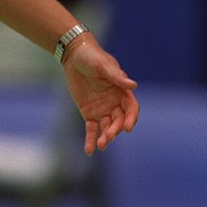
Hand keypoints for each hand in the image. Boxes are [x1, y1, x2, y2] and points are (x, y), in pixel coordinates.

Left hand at [61, 35, 138, 154]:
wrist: (73, 55)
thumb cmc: (92, 56)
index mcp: (122, 90)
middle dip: (115, 130)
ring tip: (100, 146)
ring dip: (105, 137)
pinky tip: (89, 151)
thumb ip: (117, 77)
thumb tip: (134, 86)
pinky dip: (91, 140)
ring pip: (107, 127)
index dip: (131, 118)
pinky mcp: (89, 113)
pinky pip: (92, 129)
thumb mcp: (103, 65)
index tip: (127, 128)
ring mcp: (102, 109)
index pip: (131, 108)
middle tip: (107, 137)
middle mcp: (115, 102)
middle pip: (119, 120)